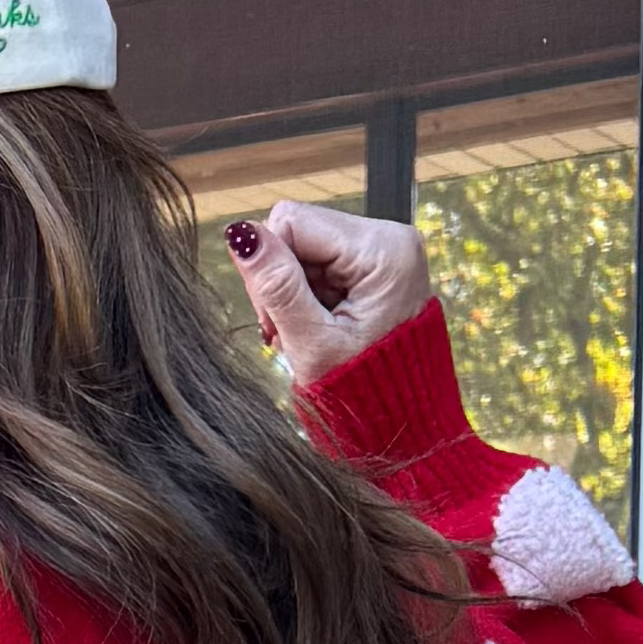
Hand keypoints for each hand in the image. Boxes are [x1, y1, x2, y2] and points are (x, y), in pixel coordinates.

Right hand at [228, 201, 431, 389]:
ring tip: (306, 332)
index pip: (293, 221)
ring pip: (304, 247)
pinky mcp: (375, 261)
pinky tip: (317, 324)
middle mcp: (389, 236)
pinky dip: (307, 294)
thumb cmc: (363, 393)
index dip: (268, 266)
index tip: (275, 319)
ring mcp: (383, 248)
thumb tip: (241, 234)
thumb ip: (276, 287)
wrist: (401, 421)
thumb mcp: (312, 343)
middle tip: (290, 330)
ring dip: (292, 292)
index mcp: (383, 250)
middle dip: (282, 282)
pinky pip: (320, 261)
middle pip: (299, 231)